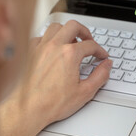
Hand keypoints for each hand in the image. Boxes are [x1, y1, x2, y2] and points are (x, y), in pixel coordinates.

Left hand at [0, 20, 111, 135]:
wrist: (28, 109)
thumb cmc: (53, 103)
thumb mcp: (85, 92)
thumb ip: (100, 75)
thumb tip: (107, 65)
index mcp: (70, 54)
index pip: (91, 45)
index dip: (100, 50)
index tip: (102, 56)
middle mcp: (54, 46)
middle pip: (73, 26)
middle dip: (85, 32)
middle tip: (90, 41)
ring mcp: (40, 48)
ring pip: (56, 27)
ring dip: (67, 32)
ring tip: (73, 41)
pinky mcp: (29, 53)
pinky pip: (40, 37)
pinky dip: (50, 39)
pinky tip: (53, 48)